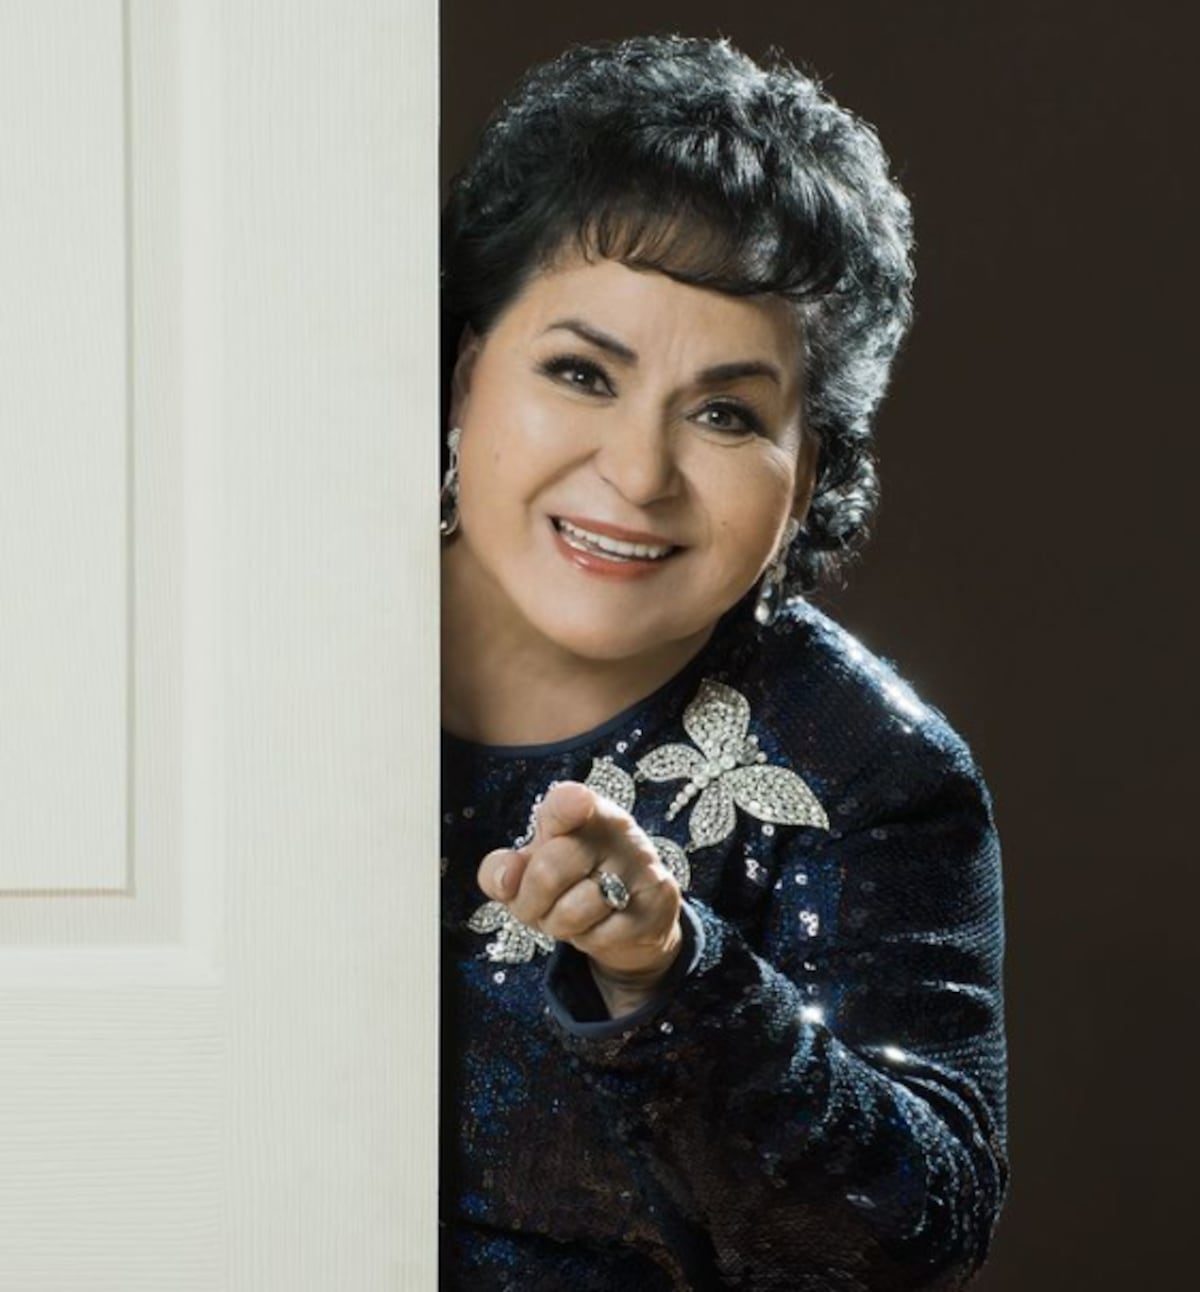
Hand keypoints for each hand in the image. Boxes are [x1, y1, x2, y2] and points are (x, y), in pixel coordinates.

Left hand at [477, 781, 683, 1017]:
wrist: (631, 920)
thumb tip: (504, 877)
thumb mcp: (528, 872)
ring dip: (560, 925)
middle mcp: (613, 830)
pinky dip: (591, 940)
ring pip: (573, 911)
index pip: (569, 802)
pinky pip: (602, 937)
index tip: (578, 801)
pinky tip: (602, 925)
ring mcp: (640, 865)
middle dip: (532, 900)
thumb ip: (500, 870)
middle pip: (549, 869)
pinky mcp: (658, 902)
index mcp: (579, 812)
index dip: (569, 803)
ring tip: (573, 913)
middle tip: (542, 902)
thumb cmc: (570, 882)